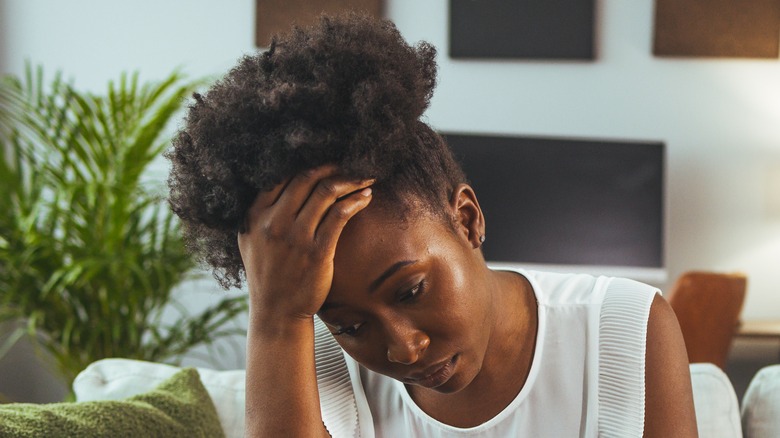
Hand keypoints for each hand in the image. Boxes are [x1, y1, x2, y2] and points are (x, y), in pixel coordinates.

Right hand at [238, 166, 373, 319]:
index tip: (327, 161)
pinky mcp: (317, 252)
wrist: (276, 312)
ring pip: (326, 192)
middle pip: (306, 178)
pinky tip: (366, 196)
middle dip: (333, 166)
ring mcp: (295, 237)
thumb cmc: (268, 274)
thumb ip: (261, 211)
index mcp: (254, 215)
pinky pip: (340, 214)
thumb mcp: (250, 240)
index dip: (308, 163)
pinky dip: (356, 200)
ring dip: (350, 180)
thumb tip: (281, 180)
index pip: (282, 175)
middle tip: (351, 163)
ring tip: (365, 177)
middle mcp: (273, 223)